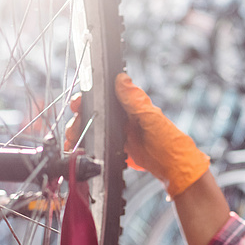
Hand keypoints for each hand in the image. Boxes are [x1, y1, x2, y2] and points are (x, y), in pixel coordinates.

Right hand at [64, 74, 209, 195]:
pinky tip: (79, 151)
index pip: (104, 95)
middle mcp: (123, 116)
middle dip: (79, 119)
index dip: (87, 98)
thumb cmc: (168, 139)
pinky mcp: (118, 146)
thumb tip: (122, 78)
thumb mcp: (150, 117)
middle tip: (73, 130)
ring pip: (93, 128)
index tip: (77, 103)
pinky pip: (98, 143)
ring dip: (79, 134)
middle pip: (93, 113)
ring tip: (72, 143)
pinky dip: (86, 147)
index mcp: (130, 105)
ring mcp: (119, 131)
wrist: (172, 165)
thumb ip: (134, 99)